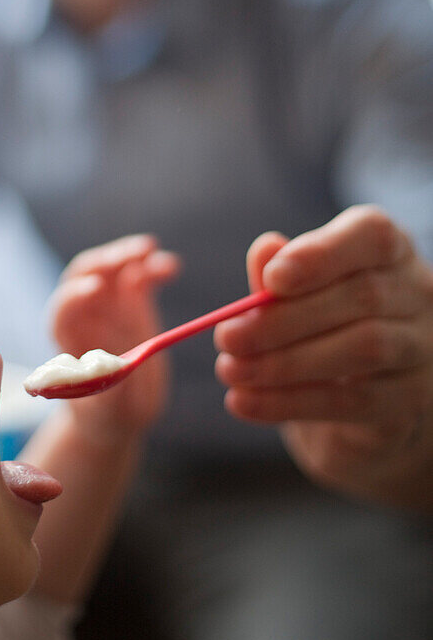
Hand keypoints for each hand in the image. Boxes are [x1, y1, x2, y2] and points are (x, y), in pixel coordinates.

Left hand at [49, 234, 180, 443]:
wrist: (124, 411)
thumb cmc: (108, 415)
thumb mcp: (108, 410)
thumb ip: (110, 389)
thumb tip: (117, 369)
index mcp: (67, 341)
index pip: (62, 312)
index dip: (73, 297)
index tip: (93, 288)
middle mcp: (84, 315)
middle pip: (85, 276)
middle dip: (105, 261)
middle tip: (130, 255)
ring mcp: (108, 305)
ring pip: (113, 268)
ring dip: (128, 254)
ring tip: (151, 250)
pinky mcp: (132, 302)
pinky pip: (140, 275)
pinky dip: (153, 267)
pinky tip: (171, 268)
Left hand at [214, 206, 432, 506]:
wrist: (354, 404)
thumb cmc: (320, 327)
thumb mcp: (295, 296)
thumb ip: (280, 274)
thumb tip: (265, 250)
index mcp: (387, 251)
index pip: (371, 235)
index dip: (322, 254)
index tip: (272, 278)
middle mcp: (415, 293)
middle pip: (362, 296)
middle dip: (284, 318)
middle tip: (227, 337)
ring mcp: (420, 348)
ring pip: (363, 348)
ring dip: (284, 363)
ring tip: (229, 370)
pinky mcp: (409, 401)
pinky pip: (352, 402)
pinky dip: (288, 402)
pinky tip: (243, 402)